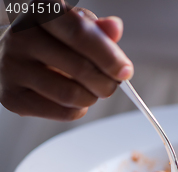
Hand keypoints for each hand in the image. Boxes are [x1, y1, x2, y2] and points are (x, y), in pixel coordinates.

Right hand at [0, 2, 132, 120]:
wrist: (9, 58)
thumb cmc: (48, 41)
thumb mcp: (72, 27)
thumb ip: (96, 30)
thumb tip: (115, 28)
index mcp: (40, 12)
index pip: (79, 34)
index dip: (108, 56)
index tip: (125, 71)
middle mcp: (21, 37)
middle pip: (79, 68)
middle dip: (105, 83)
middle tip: (112, 86)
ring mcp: (13, 68)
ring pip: (71, 95)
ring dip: (92, 98)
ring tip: (92, 92)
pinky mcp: (13, 97)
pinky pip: (61, 112)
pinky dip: (78, 110)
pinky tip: (75, 102)